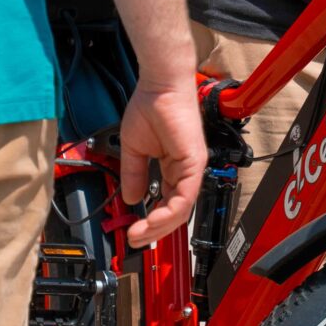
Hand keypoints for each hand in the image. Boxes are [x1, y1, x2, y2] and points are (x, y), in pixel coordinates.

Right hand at [119, 83, 205, 245]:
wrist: (158, 86)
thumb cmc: (150, 108)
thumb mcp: (134, 150)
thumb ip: (134, 175)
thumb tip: (131, 198)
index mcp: (174, 168)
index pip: (167, 203)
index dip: (151, 220)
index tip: (133, 230)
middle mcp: (186, 170)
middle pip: (176, 212)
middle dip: (154, 230)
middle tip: (135, 238)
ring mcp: (193, 167)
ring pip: (182, 209)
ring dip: (159, 226)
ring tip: (140, 233)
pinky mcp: (194, 162)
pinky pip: (185, 196)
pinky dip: (169, 212)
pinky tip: (152, 219)